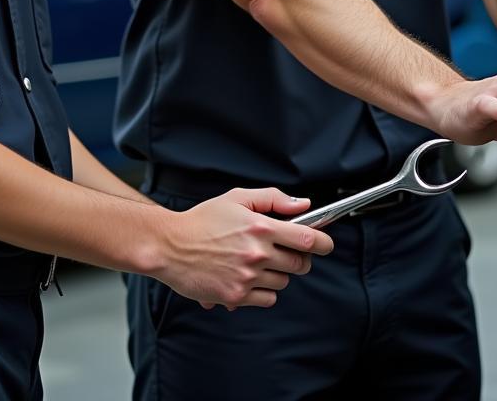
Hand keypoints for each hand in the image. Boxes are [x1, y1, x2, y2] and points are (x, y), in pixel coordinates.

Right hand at [155, 188, 333, 309]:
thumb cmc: (202, 220)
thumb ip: (273, 199)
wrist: (170, 246)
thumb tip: (303, 205)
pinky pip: (267, 299)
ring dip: (278, 273)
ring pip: (283, 282)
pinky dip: (264, 291)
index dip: (322, 242)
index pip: (306, 238)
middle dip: (300, 258)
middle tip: (287, 251)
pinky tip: (249, 277)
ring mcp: (247, 277)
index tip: (326, 243)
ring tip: (258, 261)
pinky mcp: (236, 296)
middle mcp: (256, 254)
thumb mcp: (237, 198)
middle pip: (299, 263)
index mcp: (260, 227)